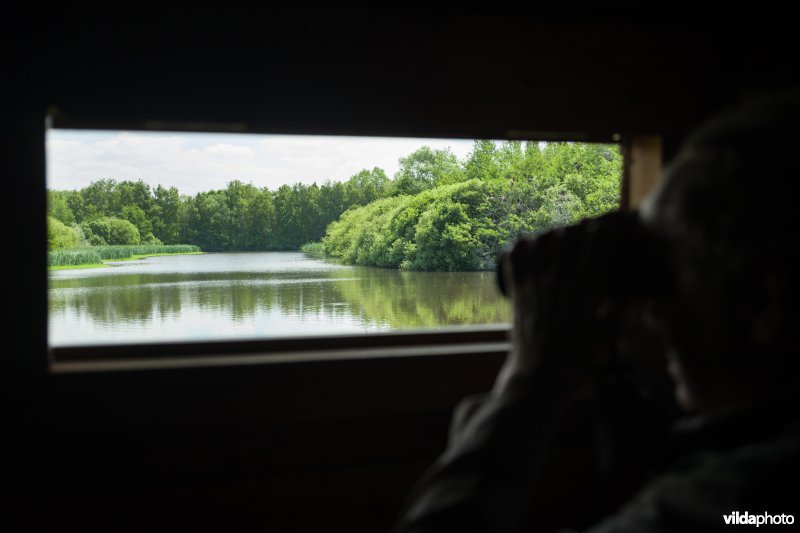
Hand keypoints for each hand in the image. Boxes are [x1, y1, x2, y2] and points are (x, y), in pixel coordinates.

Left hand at [493, 213, 638, 397]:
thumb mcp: (606, 337)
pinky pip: (514, 261)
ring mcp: (535, 286)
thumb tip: (637, 297)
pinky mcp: (517, 293)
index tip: (609, 226)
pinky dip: (520, 249)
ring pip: (540, 243)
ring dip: (550, 236)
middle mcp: (559, 283)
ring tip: (557, 237)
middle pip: (568, 239)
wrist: (538, 378)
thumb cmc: (577, 362)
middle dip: (578, 229)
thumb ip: (622, 314)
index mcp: (585, 292)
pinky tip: (527, 245)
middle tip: (584, 228)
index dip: (604, 232)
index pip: (597, 249)